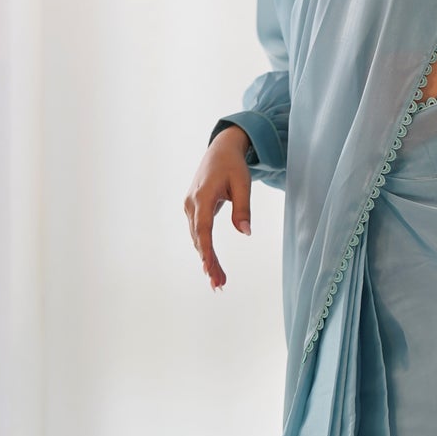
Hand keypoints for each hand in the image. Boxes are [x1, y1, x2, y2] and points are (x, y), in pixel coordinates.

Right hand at [186, 126, 253, 290]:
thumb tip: (246, 233)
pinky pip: (198, 233)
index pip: (204, 230)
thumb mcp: (243, 183)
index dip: (206, 252)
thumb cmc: (233, 165)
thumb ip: (243, 208)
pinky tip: (212, 265)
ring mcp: (190, 207)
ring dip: (207, 259)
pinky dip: (205, 249)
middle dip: (209, 263)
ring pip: (197, 238)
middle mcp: (191, 204)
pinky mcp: (193, 209)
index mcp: (203, 197)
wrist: (220, 150)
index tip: (210, 270)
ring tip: (219, 281)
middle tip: (219, 285)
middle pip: (199, 239)